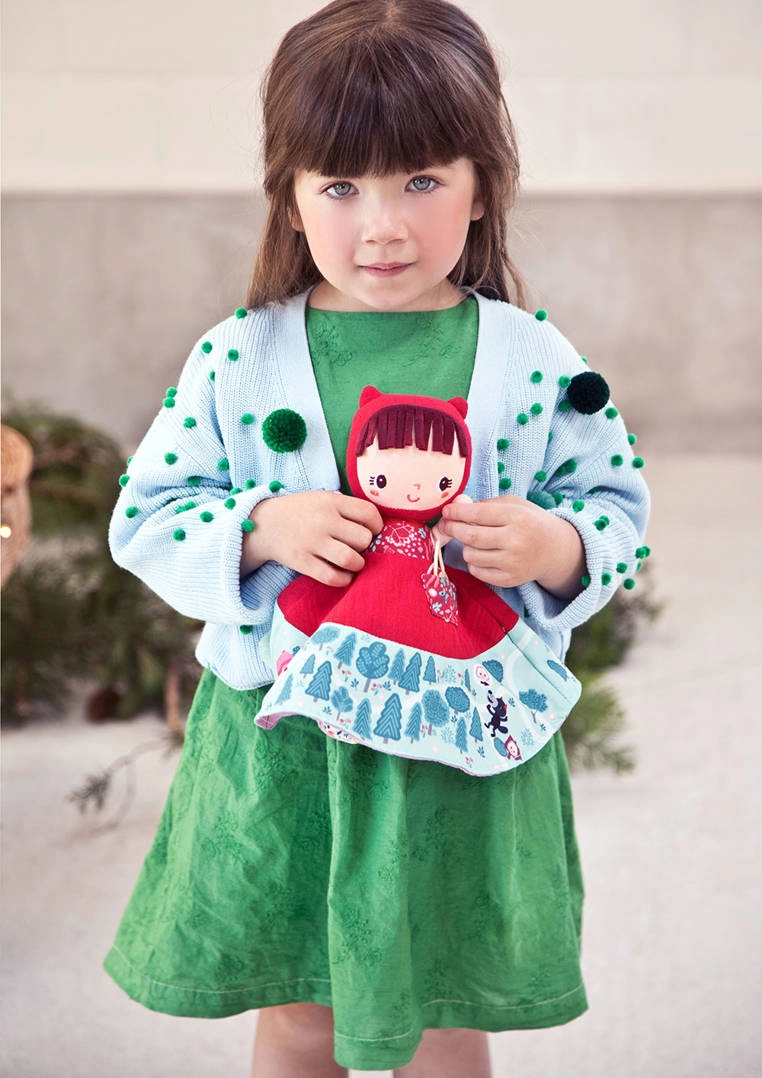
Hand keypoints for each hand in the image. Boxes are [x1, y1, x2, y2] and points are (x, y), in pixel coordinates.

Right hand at [241, 490, 382, 585]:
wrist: (265, 524)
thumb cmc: (302, 512)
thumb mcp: (322, 498)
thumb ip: (346, 508)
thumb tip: (375, 528)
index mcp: (331, 501)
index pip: (368, 513)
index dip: (377, 526)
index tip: (372, 531)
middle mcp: (323, 521)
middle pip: (363, 539)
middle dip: (365, 546)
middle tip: (357, 547)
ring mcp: (312, 542)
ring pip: (351, 560)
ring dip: (357, 564)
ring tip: (352, 563)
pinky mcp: (302, 562)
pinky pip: (332, 577)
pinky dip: (343, 579)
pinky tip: (342, 575)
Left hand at [436, 494, 585, 597]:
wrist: (555, 551)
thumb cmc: (530, 522)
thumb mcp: (514, 505)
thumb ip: (485, 504)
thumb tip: (457, 505)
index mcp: (517, 517)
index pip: (478, 514)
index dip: (457, 512)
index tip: (446, 510)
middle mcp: (515, 541)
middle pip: (471, 536)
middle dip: (452, 529)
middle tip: (445, 525)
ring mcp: (512, 563)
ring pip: (470, 555)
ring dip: (465, 546)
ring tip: (473, 541)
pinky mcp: (509, 580)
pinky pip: (477, 572)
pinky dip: (473, 562)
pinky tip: (482, 555)